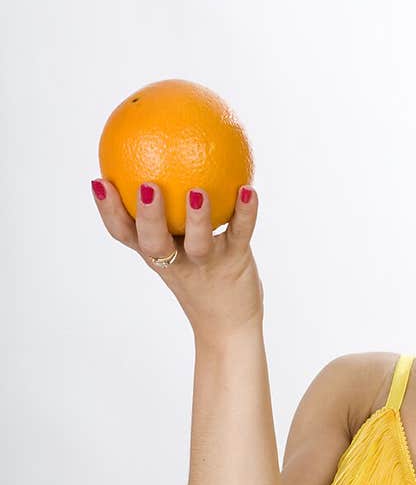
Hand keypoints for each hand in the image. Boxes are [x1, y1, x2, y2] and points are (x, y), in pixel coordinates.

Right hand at [91, 176, 263, 343]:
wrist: (229, 324)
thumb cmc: (200, 277)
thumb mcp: (177, 249)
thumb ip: (167, 216)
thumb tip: (160, 160)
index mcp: (156, 254)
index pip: (125, 234)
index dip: (109, 211)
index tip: (98, 181)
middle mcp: (176, 261)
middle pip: (154, 243)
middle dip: (147, 216)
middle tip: (146, 186)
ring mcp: (206, 264)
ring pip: (198, 245)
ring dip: (197, 219)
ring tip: (197, 192)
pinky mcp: (235, 263)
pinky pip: (241, 234)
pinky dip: (246, 212)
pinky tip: (248, 189)